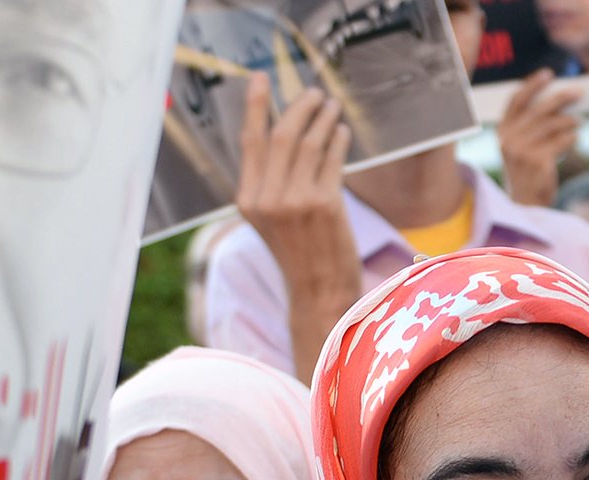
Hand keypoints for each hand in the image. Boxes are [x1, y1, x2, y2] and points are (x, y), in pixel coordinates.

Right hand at [235, 72, 362, 379]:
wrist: (318, 291)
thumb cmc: (299, 253)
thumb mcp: (271, 219)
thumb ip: (271, 181)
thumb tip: (288, 131)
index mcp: (248, 200)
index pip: (250, 142)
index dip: (255, 106)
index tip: (259, 79)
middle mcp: (267, 199)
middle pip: (282, 134)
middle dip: (300, 107)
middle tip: (314, 93)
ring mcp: (296, 201)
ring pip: (310, 142)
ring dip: (323, 118)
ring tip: (332, 107)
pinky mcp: (324, 204)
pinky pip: (332, 159)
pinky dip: (338, 140)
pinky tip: (341, 132)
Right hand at [497, 71, 582, 208]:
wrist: (525, 205)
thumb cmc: (527, 173)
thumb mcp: (520, 148)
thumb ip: (530, 126)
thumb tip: (560, 102)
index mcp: (502, 132)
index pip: (516, 100)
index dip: (532, 85)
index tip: (549, 74)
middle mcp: (509, 140)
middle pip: (539, 109)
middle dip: (561, 97)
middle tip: (578, 93)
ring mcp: (522, 151)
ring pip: (553, 124)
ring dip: (571, 121)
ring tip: (581, 122)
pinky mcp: (538, 161)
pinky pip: (562, 140)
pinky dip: (572, 137)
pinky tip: (575, 138)